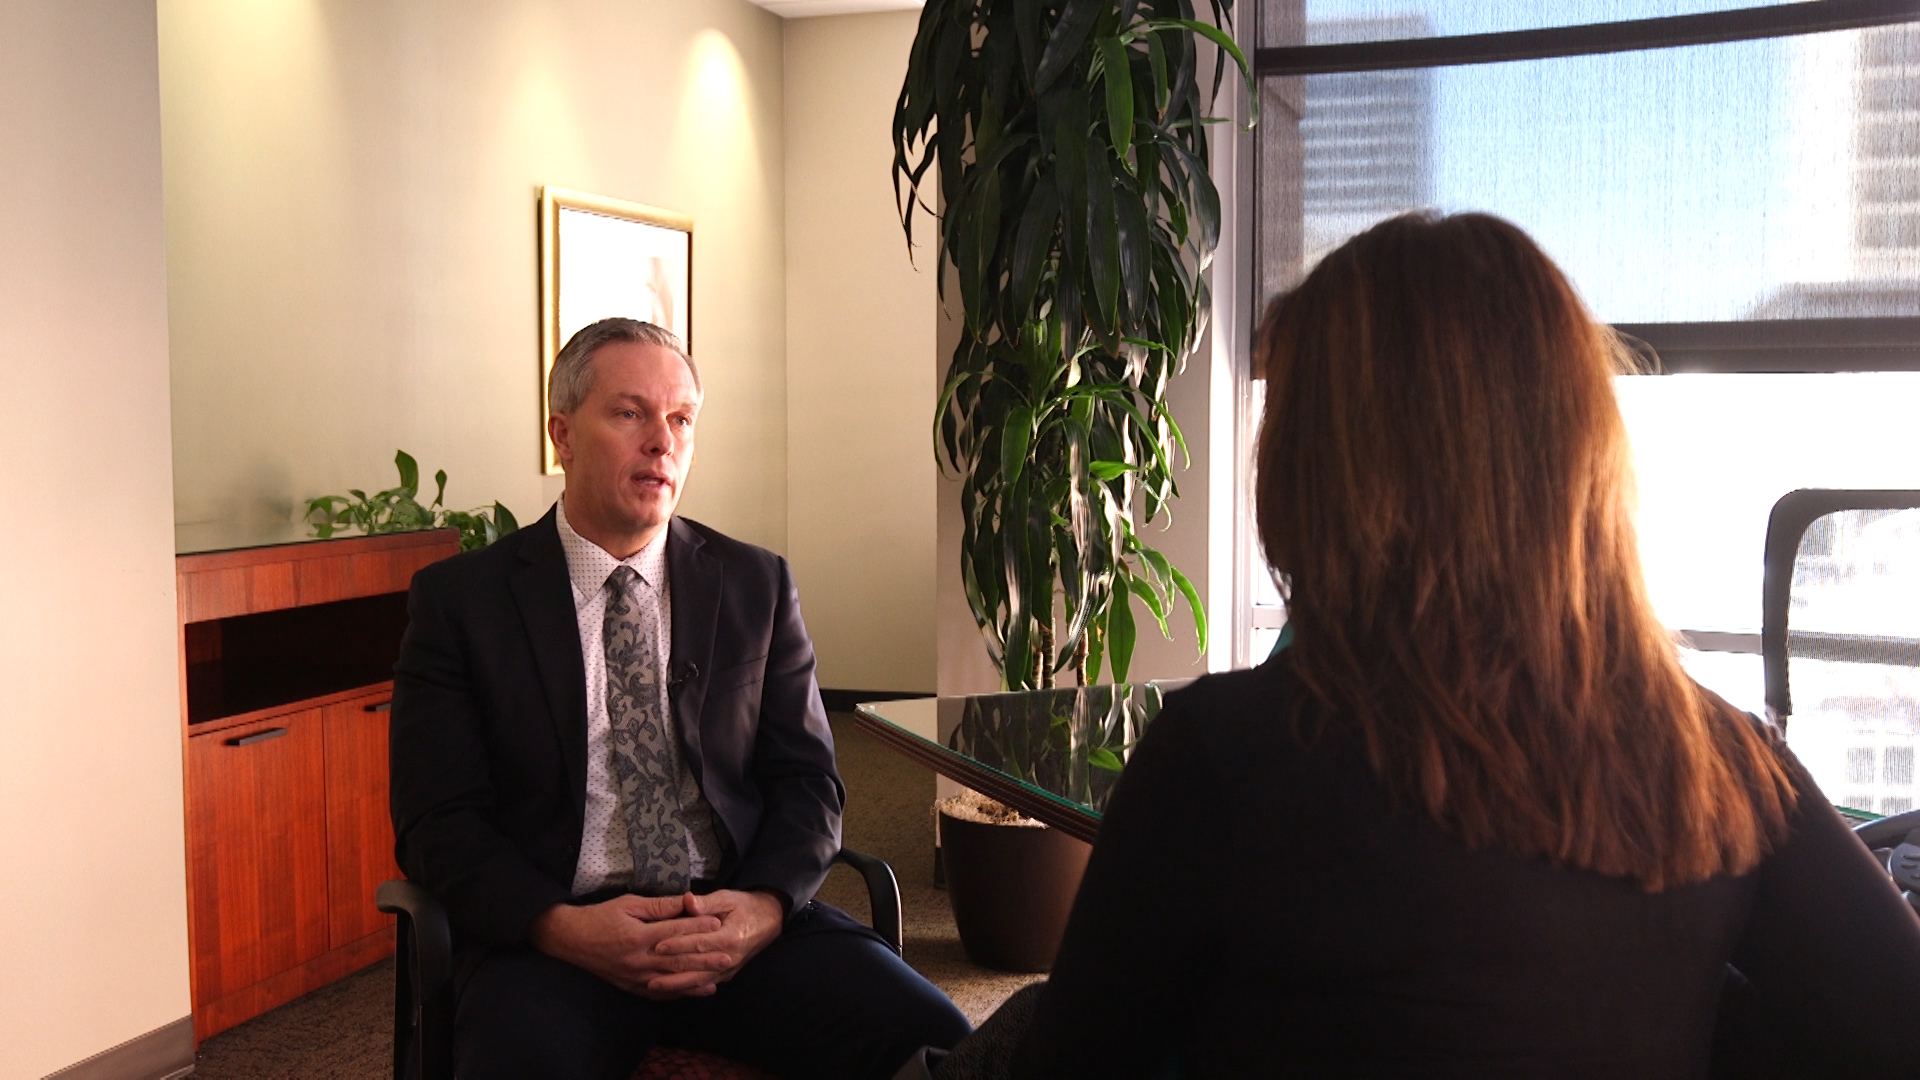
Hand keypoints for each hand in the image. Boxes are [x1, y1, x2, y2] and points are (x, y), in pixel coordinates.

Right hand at [528, 894, 730, 999]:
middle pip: (678, 960)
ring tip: (718, 978)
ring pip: (671, 981)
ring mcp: (635, 977)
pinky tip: (693, 991)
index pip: (675, 932)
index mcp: (639, 937)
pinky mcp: (631, 987)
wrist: (571, 940)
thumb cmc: (600, 916)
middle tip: (728, 956)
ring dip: (695, 980)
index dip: (698, 927)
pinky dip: (677, 993)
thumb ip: (658, 906)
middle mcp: (639, 960)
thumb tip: (684, 901)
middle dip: (704, 958)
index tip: (719, 923)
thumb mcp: (628, 903)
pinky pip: (658, 993)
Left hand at [648, 890, 785, 996]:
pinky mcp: (727, 975)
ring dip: (676, 985)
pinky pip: (705, 984)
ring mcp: (729, 969)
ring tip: (653, 986)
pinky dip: (687, 989)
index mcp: (730, 936)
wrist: (768, 921)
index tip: (657, 946)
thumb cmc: (745, 906)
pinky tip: (671, 991)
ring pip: (699, 981)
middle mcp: (730, 957)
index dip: (678, 944)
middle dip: (671, 971)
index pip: (699, 943)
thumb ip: (706, 902)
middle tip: (647, 973)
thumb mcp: (728, 898)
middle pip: (697, 967)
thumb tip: (687, 900)